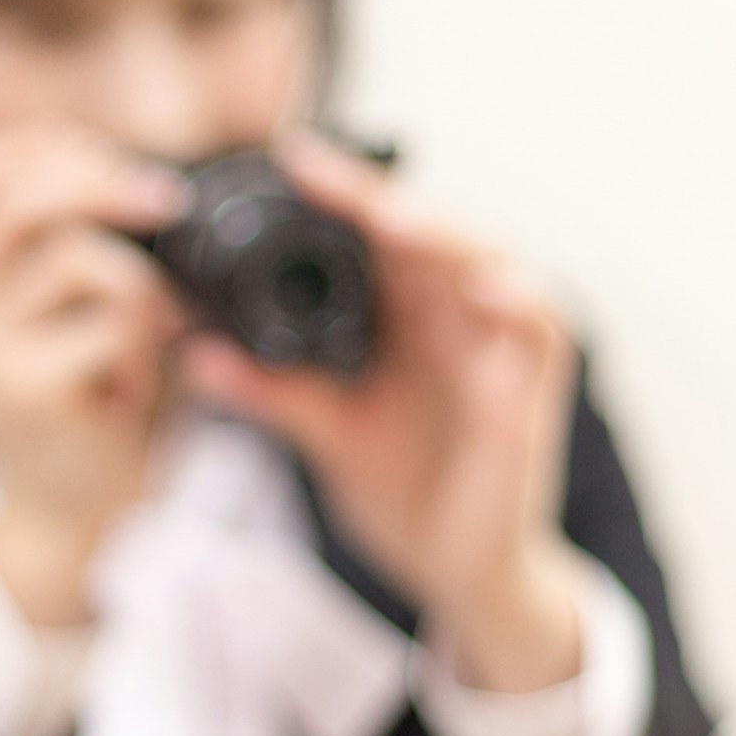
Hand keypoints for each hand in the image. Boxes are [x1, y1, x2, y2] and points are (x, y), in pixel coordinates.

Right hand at [0, 124, 190, 627]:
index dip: (31, 150)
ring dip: (144, 284)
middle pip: (6, 196)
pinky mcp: (25, 390)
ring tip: (156, 332)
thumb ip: (78, 244)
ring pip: (77, 255)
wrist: (71, 524)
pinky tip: (142, 387)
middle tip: (166, 204)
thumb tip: (143, 176)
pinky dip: (151, 343)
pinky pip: (114, 320)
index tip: (104, 163)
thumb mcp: (71, 313)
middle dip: (101, 181)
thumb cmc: (88, 408)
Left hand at [181, 136, 587, 689]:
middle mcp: (459, 318)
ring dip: (444, 234)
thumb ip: (271, 391)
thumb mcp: (327, 433)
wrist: (457, 575)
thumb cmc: (408, 492)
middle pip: (427, 232)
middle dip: (375, 196)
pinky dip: (519, 298)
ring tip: (388, 217)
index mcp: (412, 314)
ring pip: (489, 260)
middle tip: (317, 171)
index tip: (288, 160)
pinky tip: (483, 285)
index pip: (378, 235)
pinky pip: (543, 328)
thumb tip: (192, 351)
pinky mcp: (530, 395)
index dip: (341, 194)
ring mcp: (499, 351)